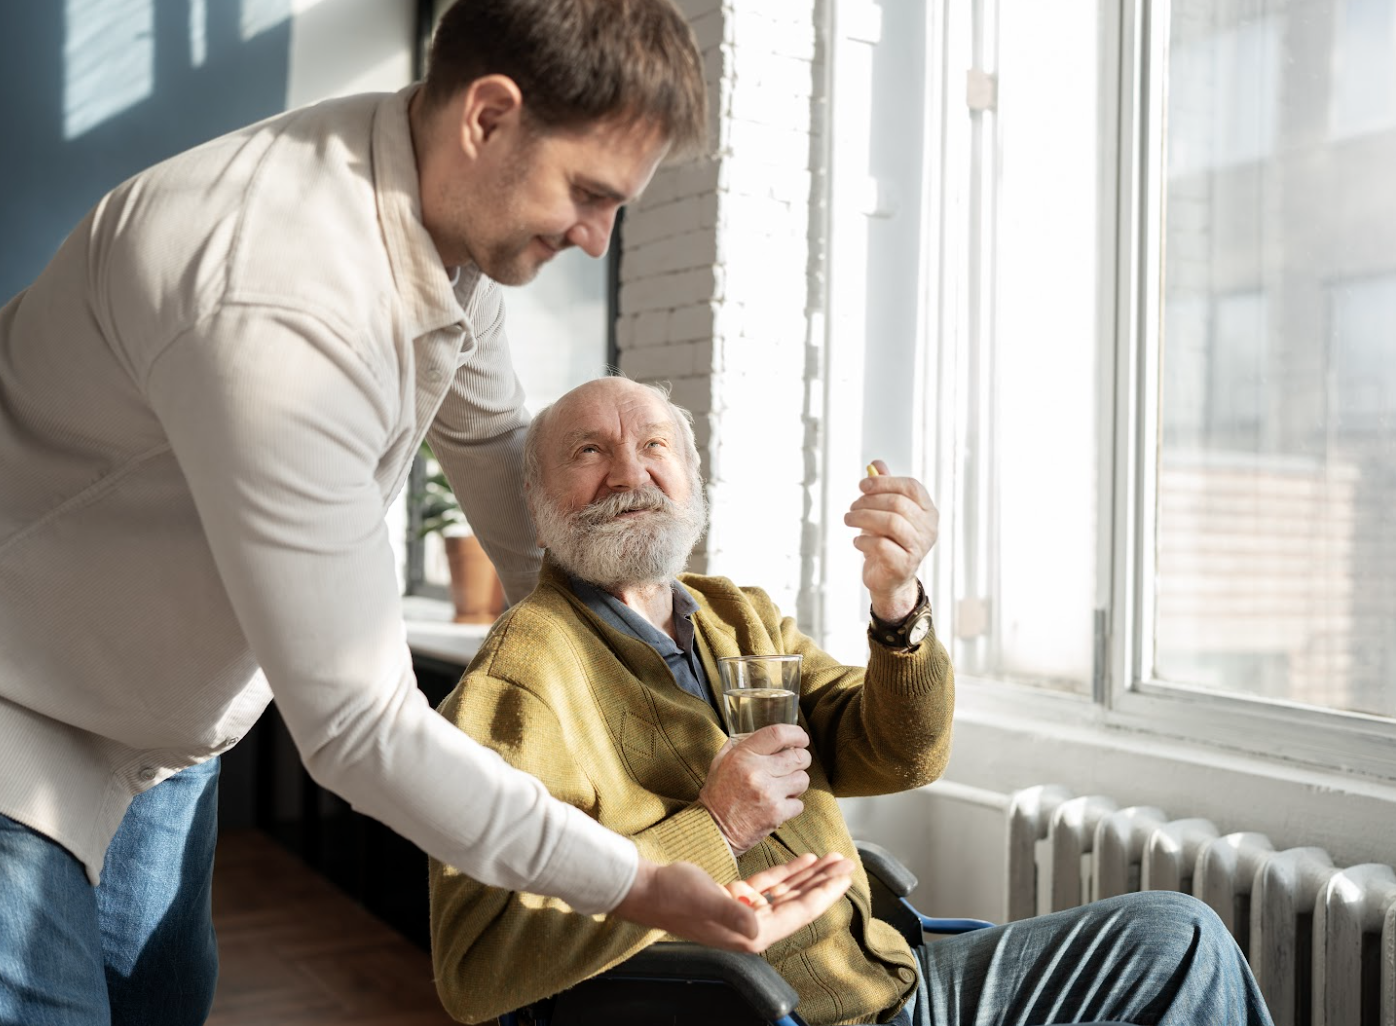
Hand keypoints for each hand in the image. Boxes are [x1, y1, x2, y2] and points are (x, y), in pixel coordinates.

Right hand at [612, 853, 853, 952]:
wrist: (646, 889)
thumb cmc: (674, 896)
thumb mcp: (706, 901)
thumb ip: (734, 914)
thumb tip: (759, 926)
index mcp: (752, 933)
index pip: (800, 912)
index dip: (824, 893)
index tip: (844, 877)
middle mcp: (753, 926)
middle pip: (799, 901)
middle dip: (824, 882)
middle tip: (847, 863)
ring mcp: (744, 911)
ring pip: (787, 892)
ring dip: (810, 875)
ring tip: (832, 858)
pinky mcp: (734, 897)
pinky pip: (769, 885)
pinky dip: (788, 872)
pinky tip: (803, 860)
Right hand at [697, 724, 810, 853]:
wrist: (714, 830)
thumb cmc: (717, 795)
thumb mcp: (720, 763)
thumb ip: (737, 744)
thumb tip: (755, 731)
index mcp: (743, 755)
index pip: (777, 734)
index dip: (796, 734)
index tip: (801, 738)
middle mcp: (757, 772)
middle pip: (798, 756)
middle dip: (801, 759)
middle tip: (795, 763)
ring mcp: (768, 793)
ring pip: (803, 779)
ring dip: (797, 782)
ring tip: (784, 786)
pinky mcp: (776, 814)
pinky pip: (799, 803)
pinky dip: (792, 805)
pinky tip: (778, 804)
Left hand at [844, 459, 938, 621]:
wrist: (889, 579)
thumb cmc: (887, 540)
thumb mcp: (884, 512)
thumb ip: (883, 488)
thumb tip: (876, 464)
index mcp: (928, 511)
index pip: (911, 487)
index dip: (884, 482)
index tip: (862, 485)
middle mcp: (929, 528)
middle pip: (897, 503)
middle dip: (868, 502)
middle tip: (851, 507)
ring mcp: (919, 547)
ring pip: (890, 522)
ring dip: (862, 518)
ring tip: (848, 519)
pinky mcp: (905, 565)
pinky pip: (881, 545)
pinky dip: (864, 540)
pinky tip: (857, 541)